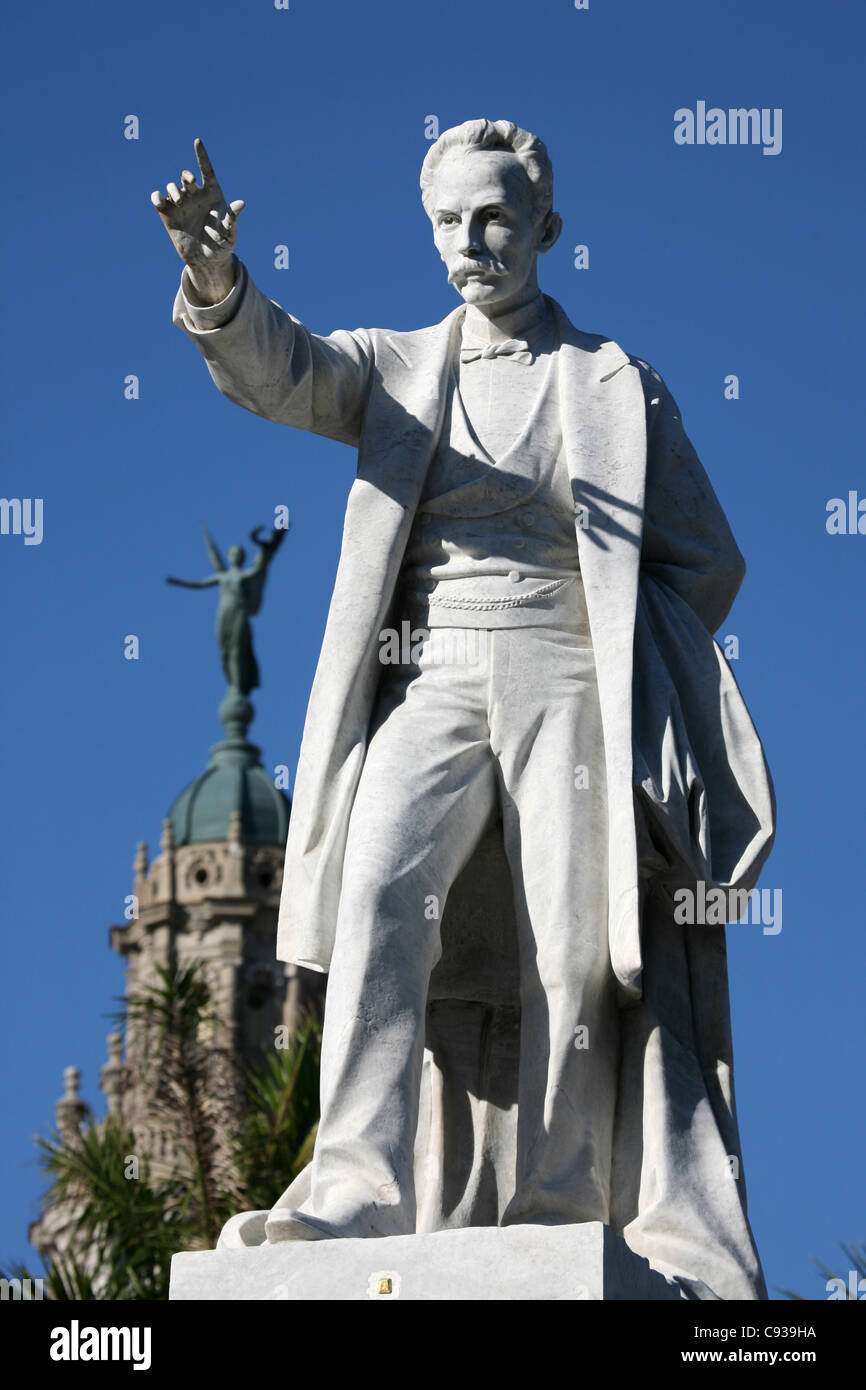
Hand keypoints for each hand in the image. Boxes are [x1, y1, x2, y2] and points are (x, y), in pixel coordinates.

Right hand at [151, 139, 244, 303]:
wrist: (207, 261)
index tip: (197, 141)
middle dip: (186, 177)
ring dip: (174, 190)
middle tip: (189, 183)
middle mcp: (195, 195)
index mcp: (213, 193)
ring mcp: (181, 204)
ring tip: (180, 201)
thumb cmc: (222, 245)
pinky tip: (160, 200)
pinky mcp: (168, 214)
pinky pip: (158, 199)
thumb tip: (241, 203)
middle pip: (186, 177)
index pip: (206, 169)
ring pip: (172, 186)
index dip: (201, 155)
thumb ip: (233, 217)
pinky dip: (157, 197)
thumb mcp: (230, 232)